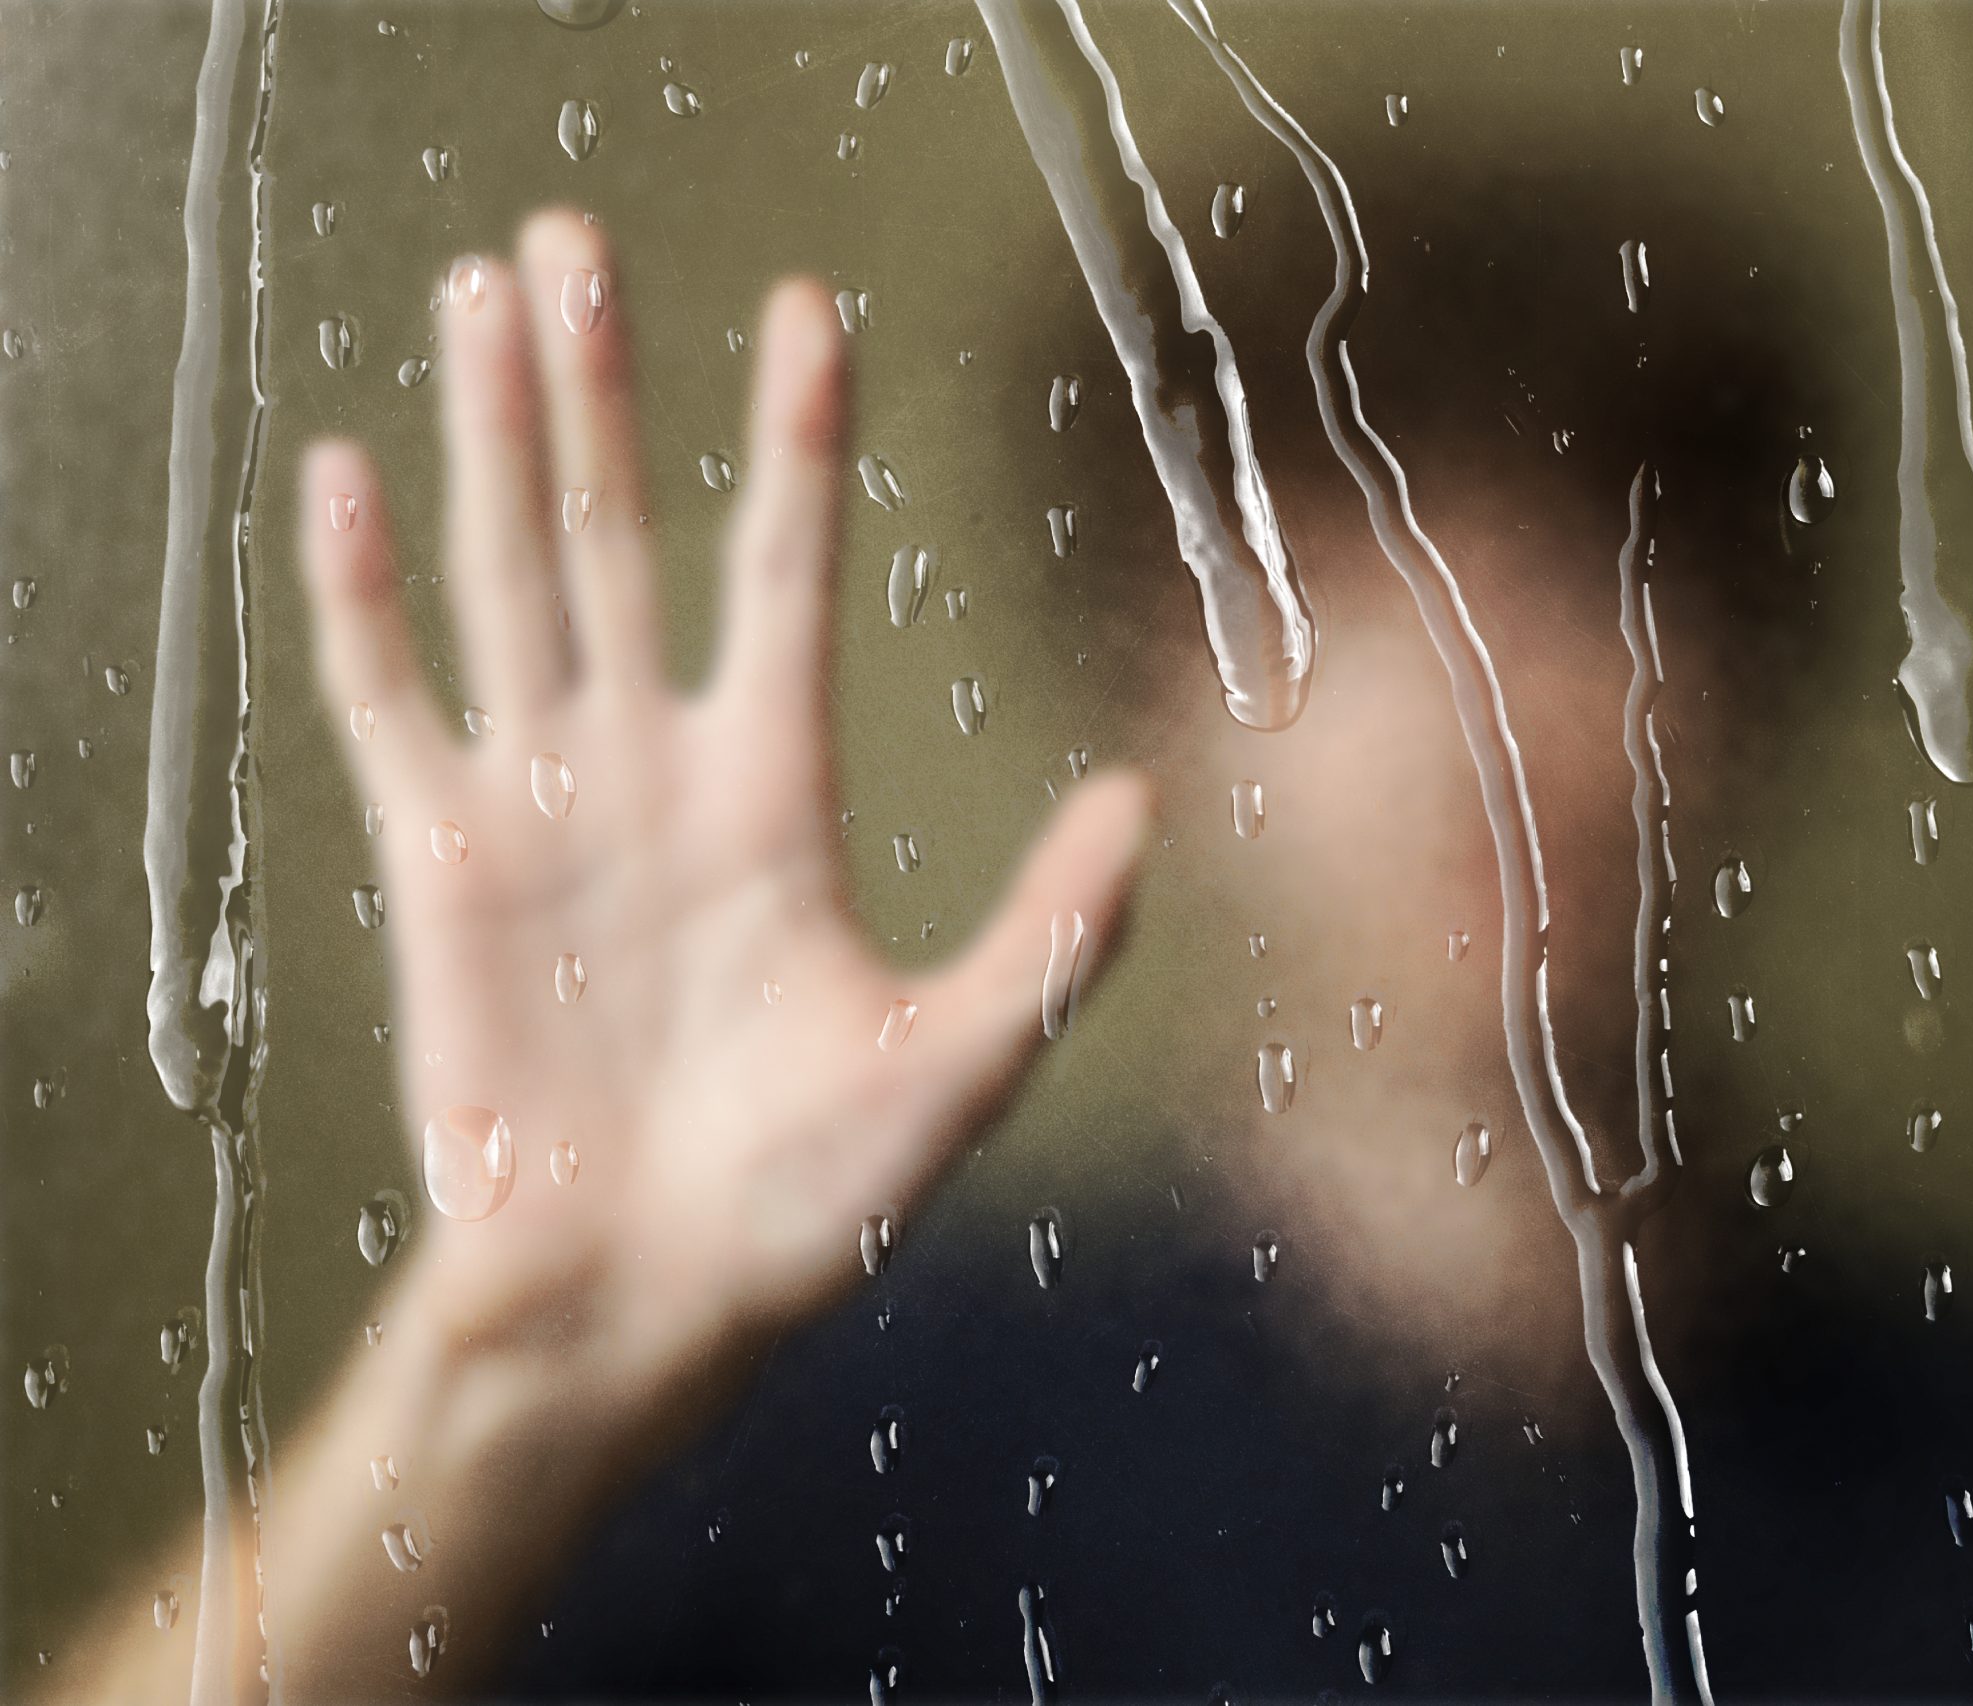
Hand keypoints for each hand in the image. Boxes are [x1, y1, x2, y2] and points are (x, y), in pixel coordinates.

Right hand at [297, 209, 1148, 1414]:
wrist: (649, 1308)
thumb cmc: (810, 1203)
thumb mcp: (964, 1058)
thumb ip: (1053, 930)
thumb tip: (1148, 799)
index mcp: (776, 795)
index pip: (784, 570)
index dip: (796, 441)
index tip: (809, 308)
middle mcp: (655, 769)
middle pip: (621, 535)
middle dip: (601, 390)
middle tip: (574, 237)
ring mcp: (545, 807)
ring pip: (510, 578)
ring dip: (493, 441)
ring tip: (479, 296)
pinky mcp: (444, 868)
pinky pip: (390, 703)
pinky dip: (363, 596)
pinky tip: (350, 477)